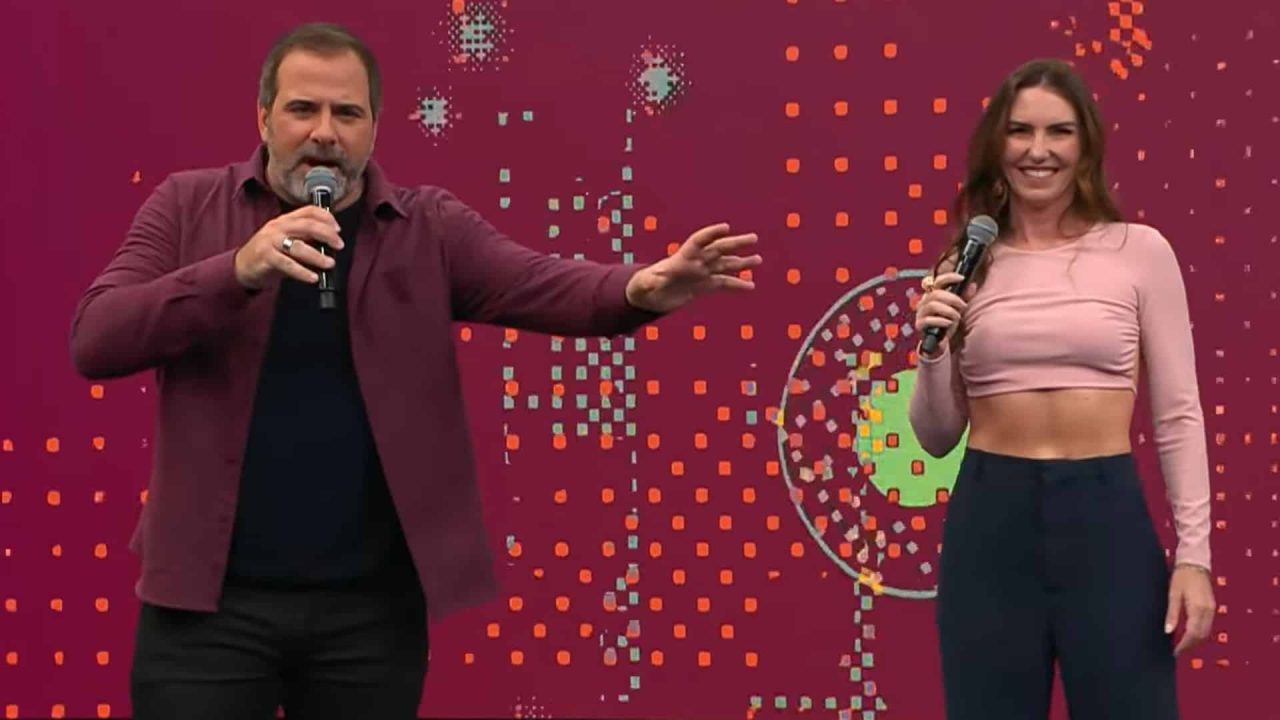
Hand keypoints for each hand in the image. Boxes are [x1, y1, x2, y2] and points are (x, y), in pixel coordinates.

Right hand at [233, 206, 343, 288]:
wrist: (242, 265)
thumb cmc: (269, 253)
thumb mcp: (286, 240)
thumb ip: (305, 239)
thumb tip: (329, 245)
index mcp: (285, 220)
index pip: (309, 211)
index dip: (326, 217)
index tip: (338, 229)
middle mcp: (278, 227)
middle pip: (307, 225)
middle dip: (327, 234)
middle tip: (339, 245)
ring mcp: (270, 241)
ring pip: (298, 246)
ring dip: (317, 256)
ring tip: (329, 263)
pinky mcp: (265, 257)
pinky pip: (288, 264)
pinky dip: (302, 272)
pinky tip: (313, 277)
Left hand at [624, 222, 760, 312]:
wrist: (651, 297)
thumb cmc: (645, 287)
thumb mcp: (645, 285)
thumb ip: (650, 281)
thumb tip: (653, 279)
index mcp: (682, 258)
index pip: (699, 241)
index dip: (712, 233)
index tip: (726, 227)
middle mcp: (696, 262)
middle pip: (719, 248)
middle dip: (736, 243)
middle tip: (754, 238)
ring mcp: (702, 273)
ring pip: (726, 264)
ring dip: (742, 262)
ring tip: (758, 259)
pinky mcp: (705, 285)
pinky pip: (724, 283)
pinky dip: (737, 284)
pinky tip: (751, 286)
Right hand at [913, 272, 977, 354]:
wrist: (941, 340)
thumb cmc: (949, 321)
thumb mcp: (959, 308)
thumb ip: (965, 296)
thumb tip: (972, 285)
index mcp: (934, 294)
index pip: (938, 281)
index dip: (949, 277)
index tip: (962, 278)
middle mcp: (925, 301)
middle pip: (936, 293)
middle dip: (953, 299)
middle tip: (963, 306)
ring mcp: (921, 312)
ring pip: (933, 305)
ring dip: (949, 311)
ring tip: (956, 317)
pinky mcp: (919, 324)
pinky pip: (928, 320)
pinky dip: (941, 321)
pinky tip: (949, 323)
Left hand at [1165, 564, 1215, 655]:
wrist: (1195, 563)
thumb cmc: (1181, 577)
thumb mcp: (1173, 594)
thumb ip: (1172, 614)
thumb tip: (1168, 631)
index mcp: (1198, 608)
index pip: (1192, 633)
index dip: (1184, 645)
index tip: (1175, 652)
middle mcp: (1208, 611)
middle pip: (1201, 635)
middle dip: (1190, 645)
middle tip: (1177, 651)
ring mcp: (1212, 610)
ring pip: (1206, 632)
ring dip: (1195, 641)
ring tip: (1182, 646)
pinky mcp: (1212, 607)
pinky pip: (1207, 625)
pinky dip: (1199, 633)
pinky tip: (1190, 634)